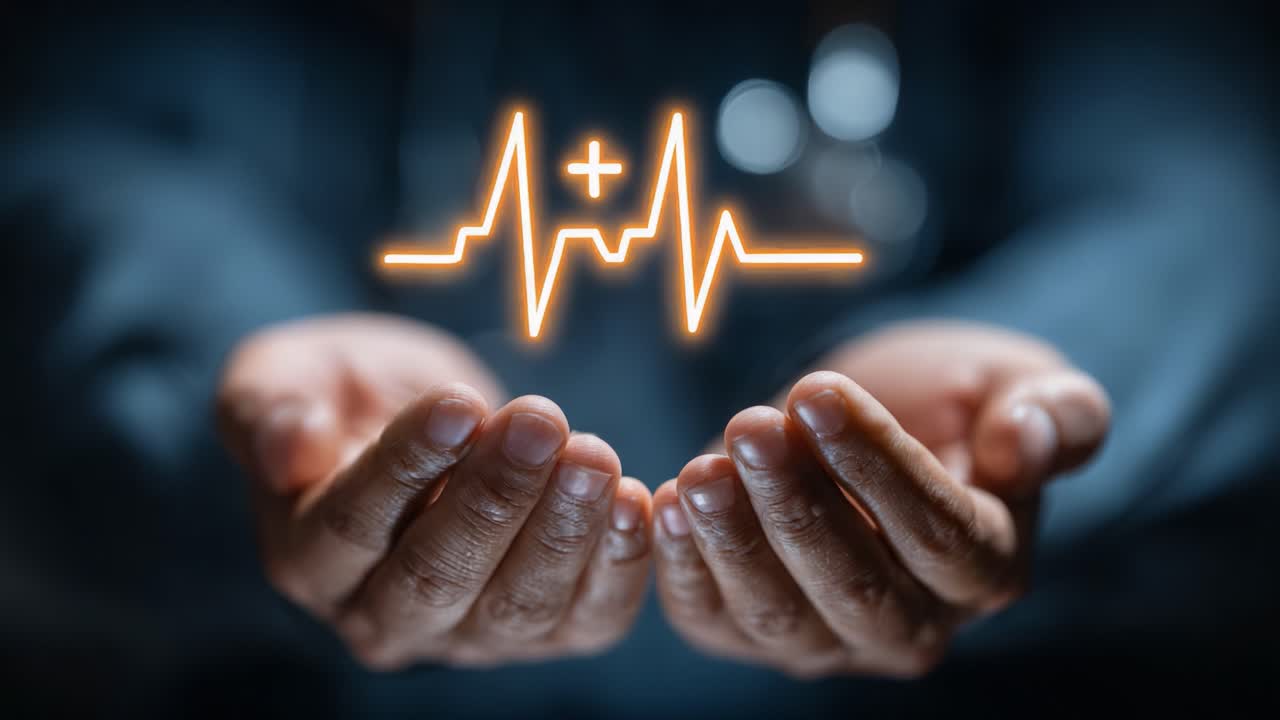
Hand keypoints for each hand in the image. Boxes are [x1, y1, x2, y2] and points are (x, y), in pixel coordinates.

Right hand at [217, 313, 652, 668]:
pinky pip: (587, 617)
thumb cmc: (348, 391)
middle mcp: (383, 617)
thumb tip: (287, 451)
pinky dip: (618, 564)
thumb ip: (271, 407)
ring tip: (592, 454)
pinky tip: (632, 499)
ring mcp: (468, 635)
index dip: (405, 465)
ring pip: (516, 605)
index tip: (456, 402)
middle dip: (494, 497)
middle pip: (437, 575)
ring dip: (562, 529)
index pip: (352, 524)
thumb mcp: (287, 374)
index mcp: (307, 559)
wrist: (430, 416)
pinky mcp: (546, 629)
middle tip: (540, 422)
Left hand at [652, 322, 1108, 677]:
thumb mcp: (1017, 383)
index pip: (940, 532)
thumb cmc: (951, 401)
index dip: (878, 466)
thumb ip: (1055, 414)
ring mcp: (829, 641)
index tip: (820, 395)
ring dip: (735, 542)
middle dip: (798, 507)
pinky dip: (685, 570)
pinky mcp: (752, 631)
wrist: (861, 423)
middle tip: (753, 426)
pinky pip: (715, 620)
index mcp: (988, 569)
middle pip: (856, 586)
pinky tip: (662, 507)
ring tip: (701, 469)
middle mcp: (913, 625)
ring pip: (781, 615)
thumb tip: (1027, 444)